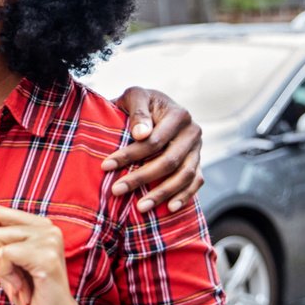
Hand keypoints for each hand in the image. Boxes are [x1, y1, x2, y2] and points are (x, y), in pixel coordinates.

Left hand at [0, 206, 79, 304]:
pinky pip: (5, 254)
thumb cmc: (30, 292)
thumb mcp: (4, 262)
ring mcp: (49, 239)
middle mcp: (47, 226)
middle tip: (11, 274)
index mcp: (40, 224)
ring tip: (20, 282)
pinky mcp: (46, 256)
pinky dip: (7, 274)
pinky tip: (23, 287)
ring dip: (2, 267)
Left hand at [105, 87, 203, 212]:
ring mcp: (197, 149)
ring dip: (162, 193)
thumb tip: (141, 134)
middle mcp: (193, 131)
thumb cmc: (140, 103)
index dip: (130, 154)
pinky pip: (195, 182)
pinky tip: (169, 208)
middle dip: (141, 178)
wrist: (155, 107)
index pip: (154, 141)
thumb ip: (138, 111)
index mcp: (179, 114)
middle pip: (169, 161)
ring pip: (184, 176)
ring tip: (140, 207)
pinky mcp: (198, 162)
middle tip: (117, 190)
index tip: (106, 166)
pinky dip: (184, 196)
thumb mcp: (135, 97)